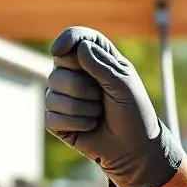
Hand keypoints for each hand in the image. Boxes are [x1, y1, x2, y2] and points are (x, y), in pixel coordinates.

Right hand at [45, 25, 183, 186]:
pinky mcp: (58, 120)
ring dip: (82, 109)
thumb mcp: (124, 85)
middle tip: (101, 97)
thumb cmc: (134, 113)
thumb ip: (102, 66)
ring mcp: (65, 97)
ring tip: (99, 114)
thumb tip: (79, 48)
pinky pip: (52, 117)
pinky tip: (89, 126)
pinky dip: (75, 124)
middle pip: (58, 70)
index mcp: (96, 59)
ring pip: (53, 95)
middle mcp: (77, 75)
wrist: (134, 147)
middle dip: (81, 87)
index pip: (76, 39)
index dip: (66, 40)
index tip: (59, 50)